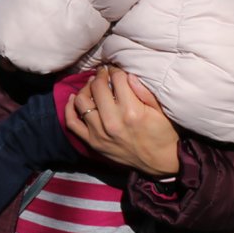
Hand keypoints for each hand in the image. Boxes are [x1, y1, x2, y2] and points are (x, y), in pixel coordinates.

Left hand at [64, 66, 179, 175]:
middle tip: (104, 73)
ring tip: (93, 85)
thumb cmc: (164, 134)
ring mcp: (99, 133)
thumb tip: (127, 74)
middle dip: (101, 75)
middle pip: (97, 88)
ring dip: (86, 89)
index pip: (117, 80)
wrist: (160, 163)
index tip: (115, 69)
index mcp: (131, 111)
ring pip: (81, 101)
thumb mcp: (161, 110)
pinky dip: (69, 108)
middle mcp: (112, 121)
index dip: (116, 70)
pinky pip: (72, 123)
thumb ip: (144, 91)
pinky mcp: (92, 142)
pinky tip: (73, 98)